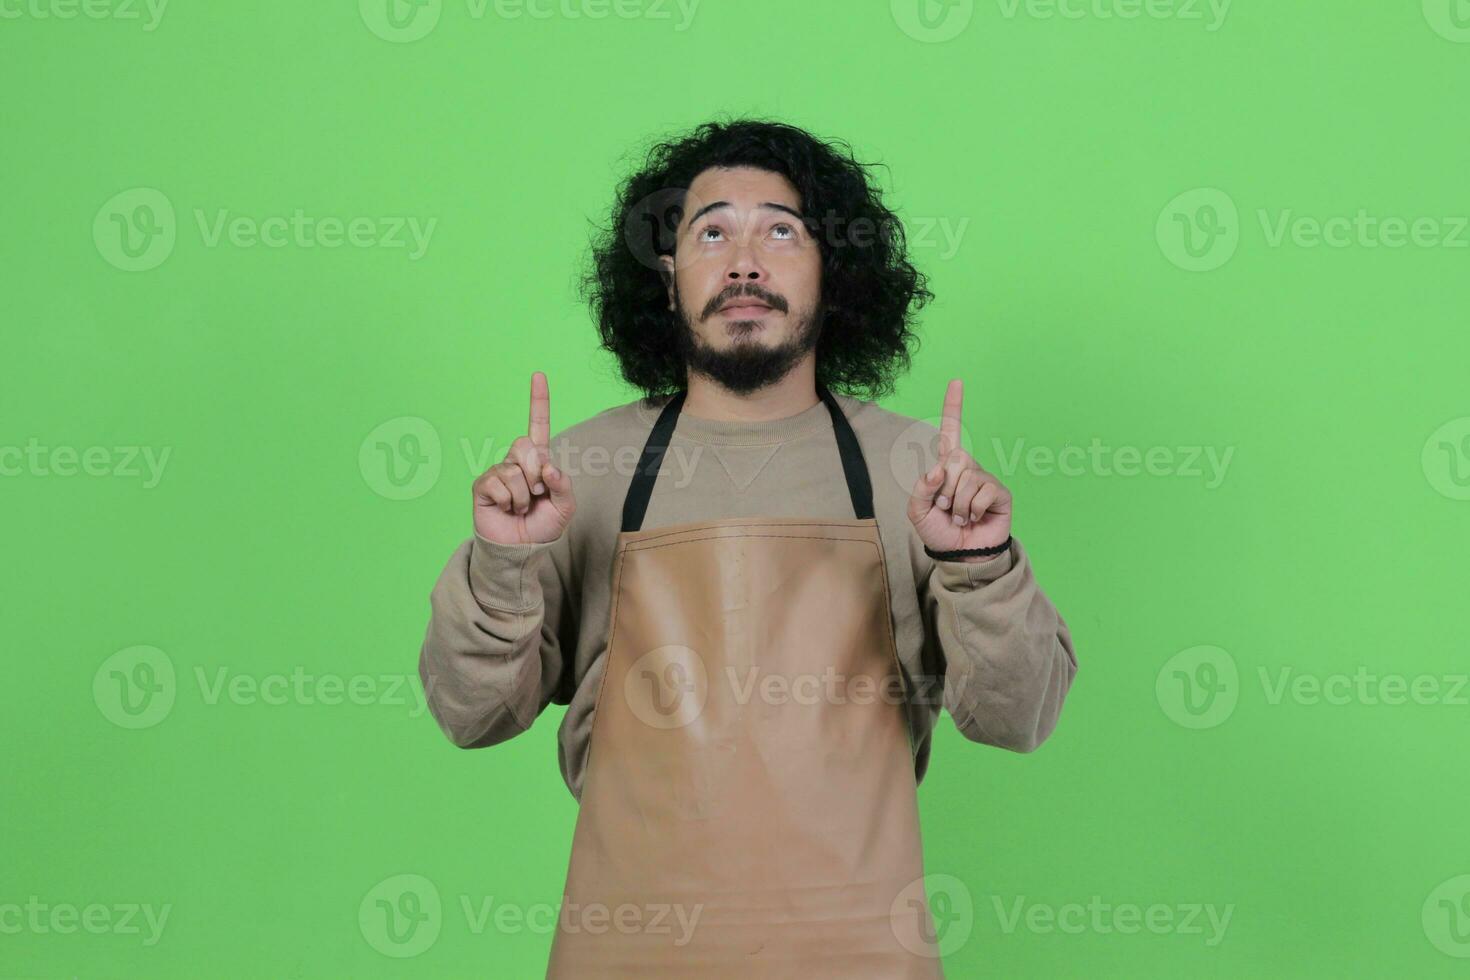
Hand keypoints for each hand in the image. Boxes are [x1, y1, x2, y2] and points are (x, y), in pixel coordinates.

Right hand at [472, 371, 575, 544]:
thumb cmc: (543, 525)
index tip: (538, 375)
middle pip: (525, 445)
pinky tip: (506, 509)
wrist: (522, 549)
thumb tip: (549, 466)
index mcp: (539, 460)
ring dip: (523, 494)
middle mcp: (516, 461)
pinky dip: (508, 501)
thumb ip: (564, 485)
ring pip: (514, 469)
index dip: (538, 401)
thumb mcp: (565, 507)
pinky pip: (499, 483)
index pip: (538, 425)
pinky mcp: (482, 486)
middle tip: (535, 494)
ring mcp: (497, 472)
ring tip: (520, 507)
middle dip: (535, 473)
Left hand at [907, 379, 1012, 559]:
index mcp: (947, 466)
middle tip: (945, 508)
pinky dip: (972, 510)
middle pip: (954, 460)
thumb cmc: (939, 531)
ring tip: (959, 517)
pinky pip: (982, 492)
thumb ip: (921, 488)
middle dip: (944, 489)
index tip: (956, 381)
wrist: (959, 554)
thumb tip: (940, 468)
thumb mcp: (917, 511)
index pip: (951, 431)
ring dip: (956, 505)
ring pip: (966, 479)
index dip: (953, 406)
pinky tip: (974, 518)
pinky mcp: (999, 493)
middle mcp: (968, 467)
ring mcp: (985, 479)